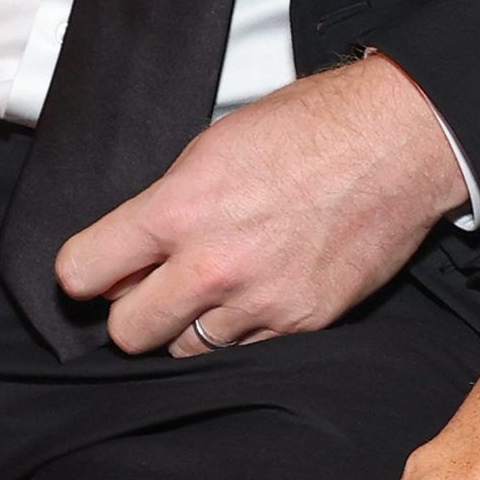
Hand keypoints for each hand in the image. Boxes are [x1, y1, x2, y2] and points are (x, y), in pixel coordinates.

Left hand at [53, 52, 469, 355]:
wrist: (396, 143)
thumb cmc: (313, 129)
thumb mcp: (215, 146)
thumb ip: (168, 202)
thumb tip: (136, 244)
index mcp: (179, 209)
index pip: (83, 270)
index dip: (84, 272)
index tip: (94, 272)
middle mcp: (211, 264)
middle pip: (127, 332)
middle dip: (132, 311)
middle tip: (150, 289)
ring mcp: (257, 301)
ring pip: (185, 348)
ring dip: (188, 324)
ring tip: (213, 289)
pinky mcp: (300, 322)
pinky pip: (245, 350)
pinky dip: (242, 330)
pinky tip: (257, 292)